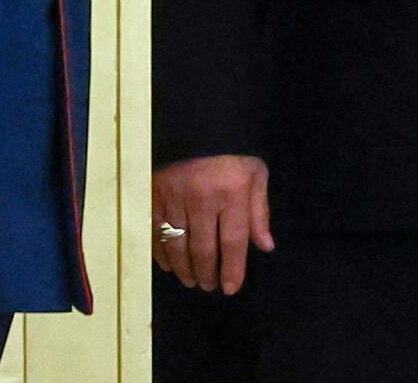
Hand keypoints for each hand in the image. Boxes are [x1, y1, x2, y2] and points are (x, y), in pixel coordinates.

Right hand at [152, 153, 271, 294]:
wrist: (196, 128)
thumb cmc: (232, 155)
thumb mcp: (256, 175)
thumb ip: (259, 212)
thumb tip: (265, 246)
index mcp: (231, 192)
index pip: (233, 241)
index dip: (232, 269)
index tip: (231, 288)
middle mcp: (201, 198)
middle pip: (203, 249)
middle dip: (207, 273)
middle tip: (209, 286)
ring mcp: (173, 199)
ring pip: (178, 247)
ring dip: (185, 269)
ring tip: (193, 280)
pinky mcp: (152, 197)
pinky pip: (156, 235)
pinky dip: (164, 255)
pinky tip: (172, 266)